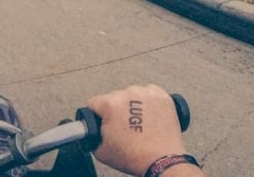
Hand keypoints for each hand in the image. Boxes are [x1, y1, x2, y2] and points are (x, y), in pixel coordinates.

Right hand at [87, 85, 201, 176]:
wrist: (162, 161)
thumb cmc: (135, 156)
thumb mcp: (100, 150)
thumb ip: (91, 133)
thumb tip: (91, 127)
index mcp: (111, 104)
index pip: (94, 102)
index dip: (96, 116)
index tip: (102, 122)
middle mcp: (129, 94)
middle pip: (114, 98)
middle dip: (116, 111)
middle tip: (123, 128)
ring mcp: (147, 94)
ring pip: (132, 95)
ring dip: (132, 105)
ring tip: (138, 123)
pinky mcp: (162, 96)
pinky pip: (149, 94)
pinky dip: (148, 103)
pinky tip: (148, 117)